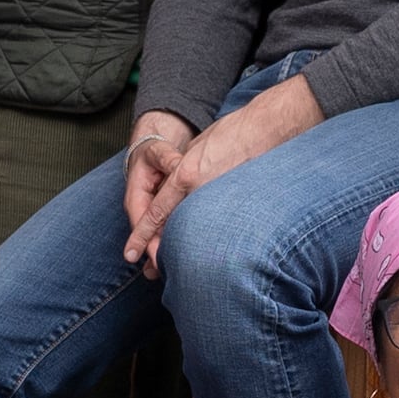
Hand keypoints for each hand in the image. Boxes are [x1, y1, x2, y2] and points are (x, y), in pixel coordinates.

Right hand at [120, 113, 195, 268]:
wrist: (151, 152)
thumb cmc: (155, 152)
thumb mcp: (159, 151)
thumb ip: (167, 158)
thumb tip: (177, 164)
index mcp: (137, 194)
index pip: (141, 220)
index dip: (147, 239)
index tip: (156, 255)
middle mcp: (139, 207)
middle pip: (146, 235)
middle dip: (153, 254)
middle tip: (164, 272)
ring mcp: (147, 213)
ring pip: (153, 237)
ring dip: (158, 255)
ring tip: (166, 275)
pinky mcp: (157, 216)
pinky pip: (160, 234)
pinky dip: (165, 247)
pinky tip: (174, 264)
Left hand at [123, 75, 320, 268]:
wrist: (268, 126)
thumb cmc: (234, 132)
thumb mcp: (198, 147)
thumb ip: (183, 168)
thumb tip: (174, 184)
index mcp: (185, 175)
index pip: (156, 213)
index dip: (141, 235)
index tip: (130, 253)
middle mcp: (200, 190)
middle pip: (174, 228)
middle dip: (162, 250)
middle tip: (152, 271)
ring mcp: (221, 199)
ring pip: (196, 231)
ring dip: (186, 248)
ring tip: (177, 268)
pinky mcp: (241, 204)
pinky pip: (220, 226)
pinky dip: (212, 238)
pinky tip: (210, 251)